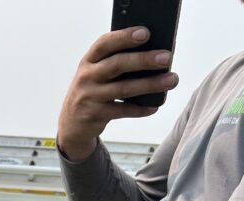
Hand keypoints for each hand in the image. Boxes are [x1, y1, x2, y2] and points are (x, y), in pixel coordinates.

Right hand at [58, 26, 179, 161]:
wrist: (72, 123)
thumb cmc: (92, 91)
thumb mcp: (95, 74)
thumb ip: (114, 63)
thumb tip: (152, 55)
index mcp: (89, 61)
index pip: (105, 44)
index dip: (124, 37)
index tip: (145, 33)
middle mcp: (87, 77)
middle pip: (117, 64)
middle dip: (143, 60)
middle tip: (166, 58)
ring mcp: (90, 96)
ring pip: (123, 89)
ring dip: (150, 84)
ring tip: (171, 80)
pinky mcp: (95, 115)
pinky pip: (122, 111)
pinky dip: (140, 109)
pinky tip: (154, 106)